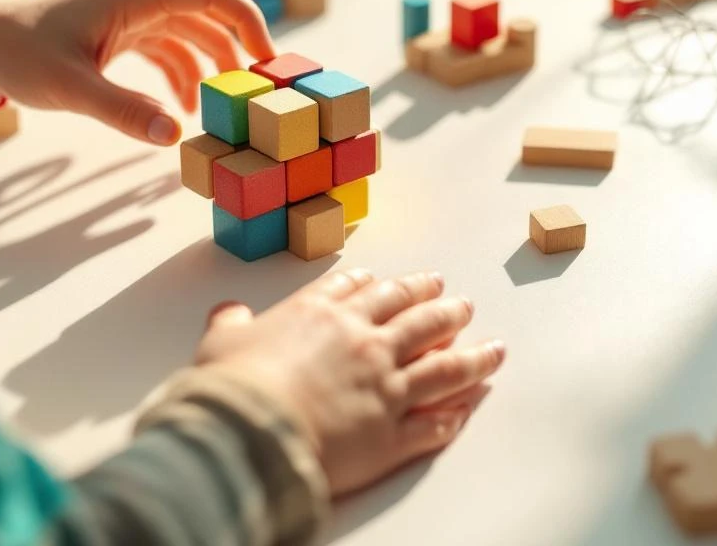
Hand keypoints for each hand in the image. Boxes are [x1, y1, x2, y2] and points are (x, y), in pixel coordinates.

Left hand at [0, 0, 273, 144]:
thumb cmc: (21, 54)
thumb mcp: (70, 86)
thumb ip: (123, 110)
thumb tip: (173, 135)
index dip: (246, 20)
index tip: (267, 60)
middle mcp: (141, 0)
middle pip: (209, 15)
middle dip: (238, 50)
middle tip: (259, 91)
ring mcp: (134, 16)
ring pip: (193, 34)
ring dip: (213, 68)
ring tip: (224, 109)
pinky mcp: (126, 33)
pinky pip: (171, 49)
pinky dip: (185, 77)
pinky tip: (186, 110)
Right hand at [195, 269, 505, 495]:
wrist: (249, 430)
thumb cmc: (233, 385)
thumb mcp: (222, 342)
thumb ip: (230, 323)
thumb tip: (228, 311)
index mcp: (325, 316)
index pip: (367, 291)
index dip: (390, 285)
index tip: (405, 283)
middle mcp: (365, 343)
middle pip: (418, 318)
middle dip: (443, 307)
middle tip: (460, 302)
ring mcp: (385, 387)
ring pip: (444, 365)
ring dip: (473, 355)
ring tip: (494, 348)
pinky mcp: (392, 433)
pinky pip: (433, 424)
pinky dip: (453, 417)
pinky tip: (467, 410)